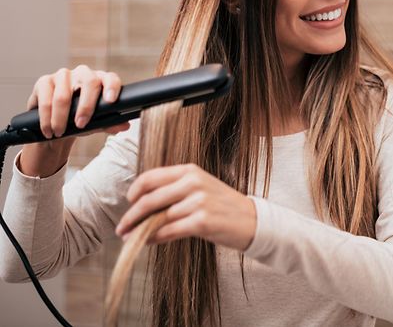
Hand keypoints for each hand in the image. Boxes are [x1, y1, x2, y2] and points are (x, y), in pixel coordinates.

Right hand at [19, 65, 129, 176]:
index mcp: (101, 80)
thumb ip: (110, 124)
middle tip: (81, 125)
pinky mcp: (44, 81)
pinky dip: (47, 118)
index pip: (111, 78)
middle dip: (86, 107)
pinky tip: (48, 129)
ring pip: (64, 95)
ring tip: (59, 133)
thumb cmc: (81, 119)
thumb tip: (125, 125)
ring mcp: (63, 75)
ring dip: (61, 118)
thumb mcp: (96, 124)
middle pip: (90, 82)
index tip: (111, 101)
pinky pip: (45, 100)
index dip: (112, 87)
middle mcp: (84, 73)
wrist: (56, 124)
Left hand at [115, 164, 256, 250]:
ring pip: (157, 218)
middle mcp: (193, 182)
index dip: (134, 191)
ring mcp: (199, 202)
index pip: (151, 177)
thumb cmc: (222, 205)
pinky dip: (154, 238)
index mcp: (190, 170)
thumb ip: (174, 190)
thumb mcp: (200, 188)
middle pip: (150, 199)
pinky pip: (168, 231)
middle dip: (131, 215)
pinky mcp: (202, 221)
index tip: (128, 202)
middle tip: (121, 227)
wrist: (251, 220)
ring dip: (140, 230)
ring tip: (131, 238)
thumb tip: (141, 205)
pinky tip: (148, 242)